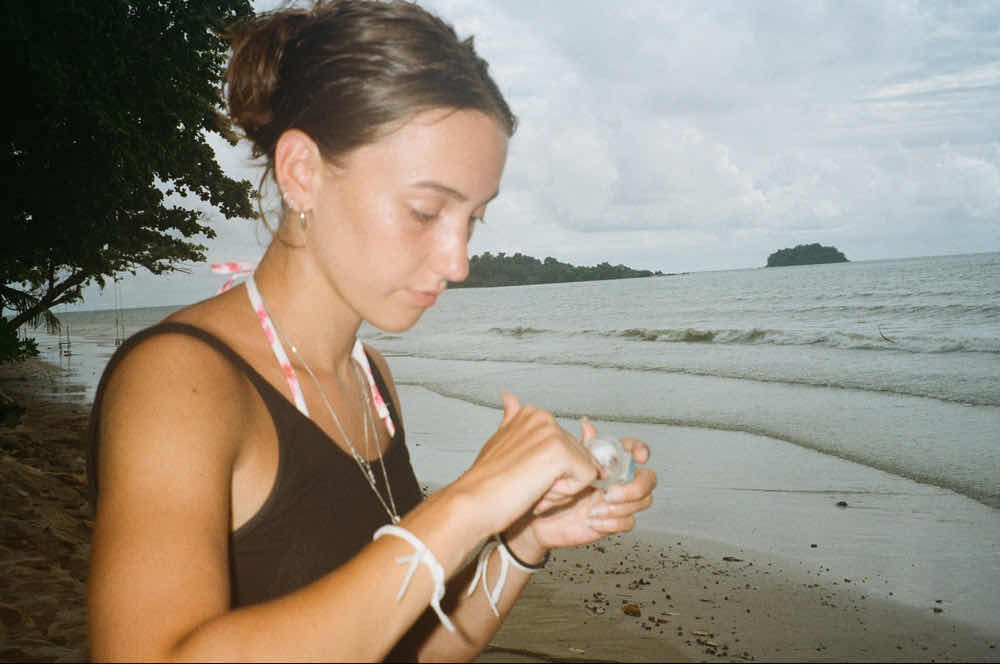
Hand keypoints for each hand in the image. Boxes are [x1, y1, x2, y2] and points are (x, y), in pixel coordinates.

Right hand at [454, 393, 601, 537]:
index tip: (525, 474)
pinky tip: (539, 489)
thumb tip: (509, 397)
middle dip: (561, 478)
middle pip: (579, 457)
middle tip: (527, 484)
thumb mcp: (500, 441)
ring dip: (563, 487)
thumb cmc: (485, 481)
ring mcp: (553, 434)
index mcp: (533, 414)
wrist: (474, 502)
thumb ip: (512, 421)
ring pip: (585, 468)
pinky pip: (588, 478)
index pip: (568, 446)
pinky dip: (567, 493)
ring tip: (531, 486)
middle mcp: (545, 418)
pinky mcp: (562, 453)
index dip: (552, 470)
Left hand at [507, 429, 657, 554]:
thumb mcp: (562, 462)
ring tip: (595, 509)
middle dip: (635, 487)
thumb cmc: (549, 486)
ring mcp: (617, 501)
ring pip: (642, 502)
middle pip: (648, 479)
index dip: (640, 450)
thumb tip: (587, 424)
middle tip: (610, 493)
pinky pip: (628, 522)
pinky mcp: (612, 521)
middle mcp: (616, 480)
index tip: (639, 456)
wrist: (535, 516)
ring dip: (621, 506)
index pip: (633, 451)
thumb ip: (580, 446)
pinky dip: (612, 522)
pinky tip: (592, 520)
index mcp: (607, 462)